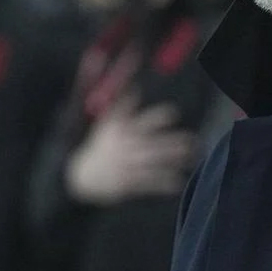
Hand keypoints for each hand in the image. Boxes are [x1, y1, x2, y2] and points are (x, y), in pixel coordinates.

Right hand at [66, 95, 194, 204]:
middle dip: (170, 141)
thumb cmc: (99, 146)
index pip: (139, 121)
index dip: (155, 116)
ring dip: (171, 160)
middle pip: (150, 143)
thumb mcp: (106, 123)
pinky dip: (163, 182)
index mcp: (119, 131)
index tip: (173, 113)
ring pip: (152, 162)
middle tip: (190, 139)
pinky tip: (178, 181)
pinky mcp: (126, 183)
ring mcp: (125, 166)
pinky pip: (148, 183)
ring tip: (189, 156)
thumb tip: (135, 87)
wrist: (81, 176)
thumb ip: (122, 105)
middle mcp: (123, 147)